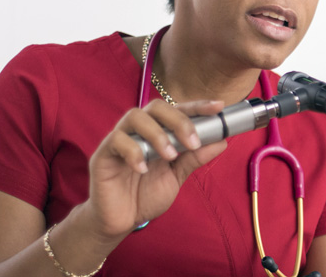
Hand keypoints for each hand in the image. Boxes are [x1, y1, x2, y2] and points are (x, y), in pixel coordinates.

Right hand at [81, 99, 226, 240]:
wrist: (122, 221)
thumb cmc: (147, 194)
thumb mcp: (177, 176)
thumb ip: (195, 157)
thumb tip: (222, 141)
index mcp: (159, 131)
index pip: (178, 109)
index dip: (198, 105)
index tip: (218, 107)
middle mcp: (140, 130)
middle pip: (157, 106)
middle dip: (179, 120)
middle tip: (192, 142)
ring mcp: (120, 138)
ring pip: (135, 116)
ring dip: (157, 134)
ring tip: (169, 157)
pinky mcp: (103, 153)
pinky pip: (116, 140)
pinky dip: (133, 152)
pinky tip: (143, 169)